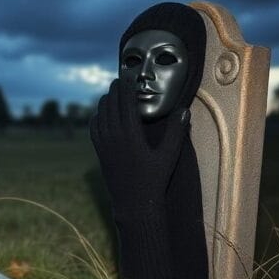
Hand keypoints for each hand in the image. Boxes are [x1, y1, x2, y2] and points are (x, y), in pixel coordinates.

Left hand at [90, 78, 189, 217]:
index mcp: (131, 135)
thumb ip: (176, 132)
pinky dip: (97, 117)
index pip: (126, 102)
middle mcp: (114, 137)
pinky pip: (94, 129)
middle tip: (120, 78)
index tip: (128, 75)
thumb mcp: (169, 156)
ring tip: (112, 92)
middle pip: (111, 105)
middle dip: (115, 89)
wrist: (133, 204)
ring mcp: (104, 145)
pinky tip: (101, 114)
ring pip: (100, 115)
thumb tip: (184, 110)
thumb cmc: (154, 180)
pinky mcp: (100, 153)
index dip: (126, 86)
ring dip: (105, 101)